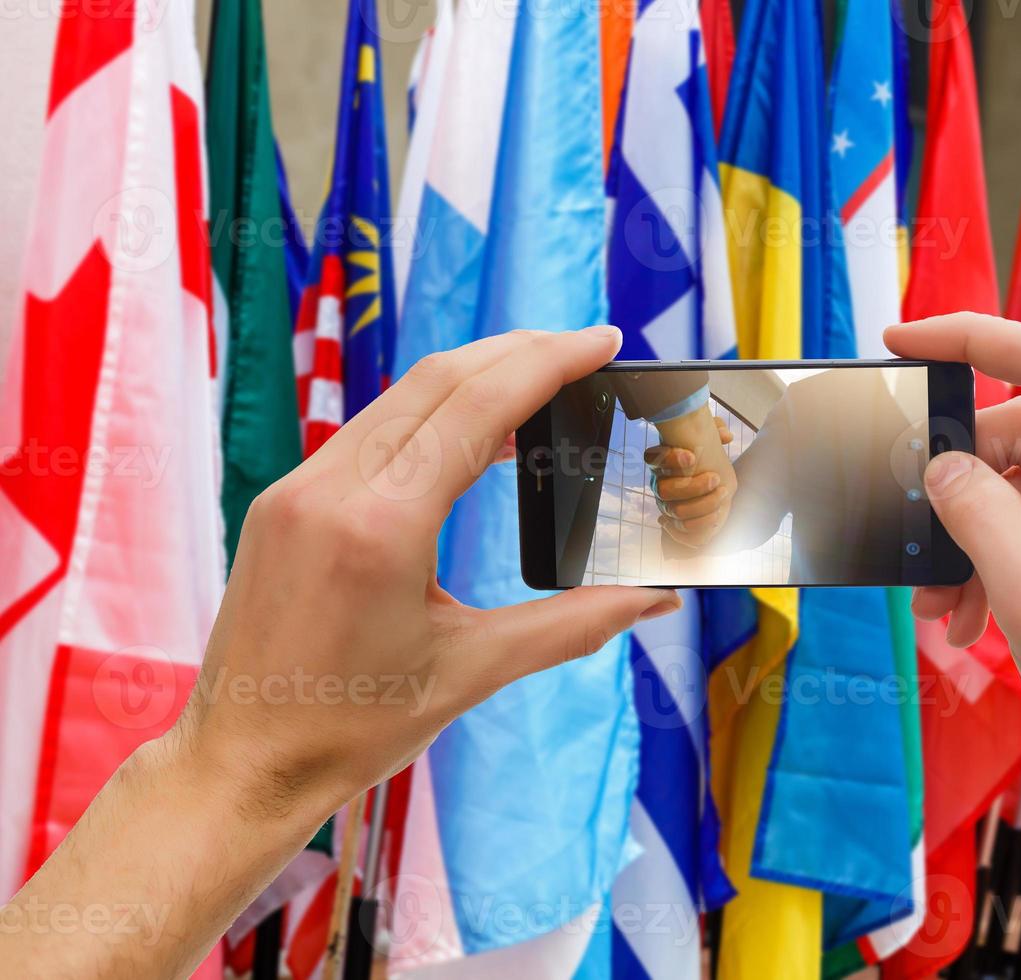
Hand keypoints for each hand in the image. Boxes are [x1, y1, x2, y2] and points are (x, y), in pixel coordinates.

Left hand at [0, 326, 684, 979]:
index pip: (477, 407)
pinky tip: (473, 432)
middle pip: (439, 381)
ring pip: (400, 398)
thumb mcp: (472, 671)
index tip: (603, 339)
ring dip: (475, 377)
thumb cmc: (352, 729)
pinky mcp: (285, 502)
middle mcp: (331, 489)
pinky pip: (369, 430)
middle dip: (519, 351)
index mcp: (380, 526)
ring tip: (541, 379)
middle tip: (586, 347)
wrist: (241, 764)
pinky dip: (431, 413)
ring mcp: (298, 489)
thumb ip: (573, 625)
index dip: (548, 362)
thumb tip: (653, 597)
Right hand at [645, 414, 736, 547]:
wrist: (713, 484)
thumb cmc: (708, 457)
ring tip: (723, 493)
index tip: (693, 456)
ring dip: (703, 505)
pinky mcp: (678, 525)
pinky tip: (717, 515)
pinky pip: (682, 533)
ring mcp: (667, 507)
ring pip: (677, 512)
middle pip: (665, 491)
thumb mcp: (711, 439)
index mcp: (662, 462)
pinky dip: (700, 527)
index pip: (652, 458)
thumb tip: (725, 435)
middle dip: (693, 486)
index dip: (669, 458)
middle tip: (716, 478)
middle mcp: (661, 486)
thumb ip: (715, 429)